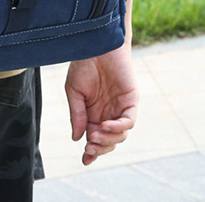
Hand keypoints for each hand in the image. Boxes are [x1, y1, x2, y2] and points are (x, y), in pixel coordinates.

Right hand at [65, 43, 138, 165]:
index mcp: (93, 113)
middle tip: (89, 148)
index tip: (85, 160)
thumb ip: (76, 115)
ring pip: (120, 135)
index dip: (92, 152)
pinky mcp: (131, 100)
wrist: (96, 44)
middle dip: (100, 148)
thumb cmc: (83, 64)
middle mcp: (108, 113)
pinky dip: (119, 127)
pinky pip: (129, 121)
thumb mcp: (74, 91)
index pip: (94, 138)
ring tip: (94, 135)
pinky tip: (106, 125)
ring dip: (108, 140)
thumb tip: (77, 139)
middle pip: (109, 141)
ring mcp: (120, 108)